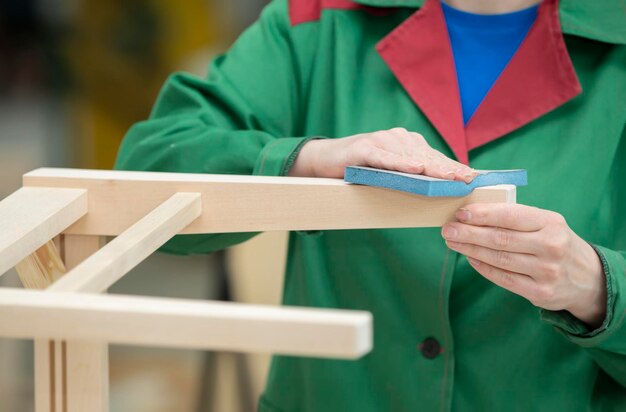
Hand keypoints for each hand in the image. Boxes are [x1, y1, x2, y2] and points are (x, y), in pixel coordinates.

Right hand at [288, 128, 477, 180]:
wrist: (324, 161)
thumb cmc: (359, 171)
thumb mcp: (389, 175)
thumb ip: (410, 178)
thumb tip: (438, 191)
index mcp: (407, 144)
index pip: (435, 157)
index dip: (454, 167)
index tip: (474, 178)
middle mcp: (397, 138)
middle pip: (428, 156)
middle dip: (449, 168)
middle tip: (468, 179)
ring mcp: (381, 141)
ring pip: (410, 156)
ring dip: (431, 167)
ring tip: (450, 177)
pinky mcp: (364, 148)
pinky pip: (385, 156)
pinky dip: (401, 162)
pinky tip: (416, 168)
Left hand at [441, 204, 606, 327]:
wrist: (588, 278)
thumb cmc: (555, 242)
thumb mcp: (546, 223)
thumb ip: (515, 218)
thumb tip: (472, 213)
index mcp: (551, 223)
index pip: (511, 216)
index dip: (483, 215)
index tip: (461, 213)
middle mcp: (551, 247)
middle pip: (501, 239)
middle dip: (469, 233)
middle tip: (448, 229)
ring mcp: (547, 272)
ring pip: (499, 259)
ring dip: (471, 249)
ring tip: (452, 242)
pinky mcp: (540, 293)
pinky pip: (504, 279)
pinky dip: (483, 267)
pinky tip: (469, 258)